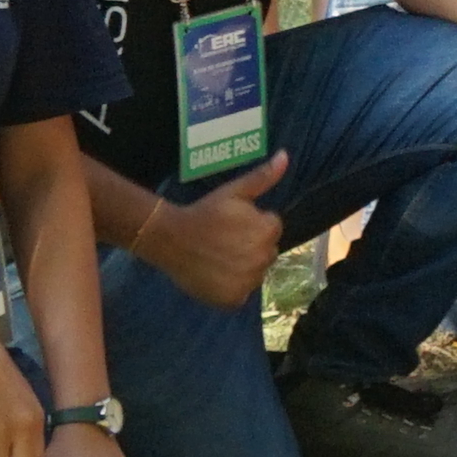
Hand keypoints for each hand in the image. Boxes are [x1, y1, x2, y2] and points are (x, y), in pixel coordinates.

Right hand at [137, 154, 294, 311]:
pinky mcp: (234, 299)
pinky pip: (242, 293)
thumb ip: (263, 177)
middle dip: (251, 246)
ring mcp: (249, 281)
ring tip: (219, 257)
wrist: (170, 238)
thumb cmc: (204, 212)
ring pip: (255, 273)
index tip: (232, 224)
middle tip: (224, 240)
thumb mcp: (234, 191)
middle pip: (266, 252)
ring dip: (243, 268)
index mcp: (268, 231)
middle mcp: (264, 258)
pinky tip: (216, 274)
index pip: (272, 229)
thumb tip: (285, 156)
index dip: (253, 225)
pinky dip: (232, 287)